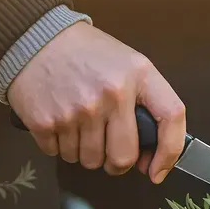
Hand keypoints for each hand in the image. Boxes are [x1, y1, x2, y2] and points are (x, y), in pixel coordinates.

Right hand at [7, 22, 185, 182]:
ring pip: (90, 161)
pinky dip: (61, 146)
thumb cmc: (87, 54)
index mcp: (138, 75)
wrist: (37, 38)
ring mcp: (78, 110)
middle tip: (109, 152)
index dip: (169, 153)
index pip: (172, 117)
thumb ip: (144, 102)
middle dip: (117, 163)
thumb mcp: (127, 64)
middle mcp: (112, 94)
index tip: (157, 170)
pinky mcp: (47, 122)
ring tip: (80, 126)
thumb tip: (149, 155)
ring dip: (86, 153)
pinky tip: (61, 122)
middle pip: (123, 157)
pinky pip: (60, 154)